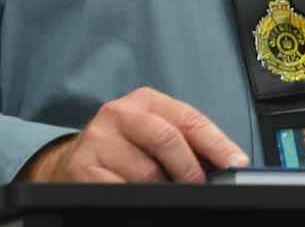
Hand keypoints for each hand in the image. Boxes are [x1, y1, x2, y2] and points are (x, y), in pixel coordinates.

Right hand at [18, 86, 248, 182]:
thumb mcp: (151, 137)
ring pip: (146, 173)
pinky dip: (138, 202)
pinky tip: (141, 202)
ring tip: (167, 197)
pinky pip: (121, 193)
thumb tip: (226, 164)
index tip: (236, 163)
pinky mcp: (81, 169)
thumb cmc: (122, 153)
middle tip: (203, 189)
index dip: (216, 142)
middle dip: (192, 171)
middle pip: (167, 139)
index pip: (188, 118)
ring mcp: (98, 140)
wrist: (68, 167)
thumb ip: (184, 144)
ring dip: (164, 192)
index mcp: (143, 101)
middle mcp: (118, 113)